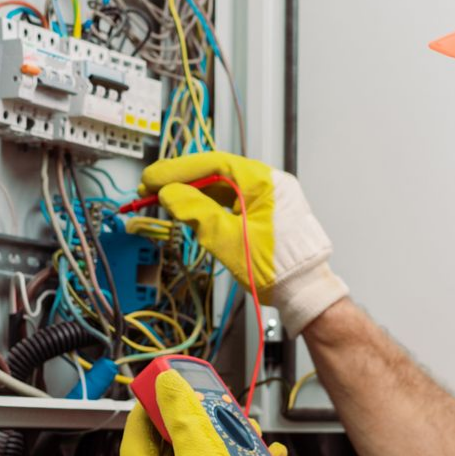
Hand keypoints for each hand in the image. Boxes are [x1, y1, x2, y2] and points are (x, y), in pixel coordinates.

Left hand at [119, 370, 304, 455]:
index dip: (147, 411)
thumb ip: (183, 416)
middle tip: (218, 414)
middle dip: (201, 428)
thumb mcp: (202, 455)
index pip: (136, 436)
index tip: (161, 392)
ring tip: (251, 438)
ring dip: (229, 448)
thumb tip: (166, 385)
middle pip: (175, 451)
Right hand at [141, 152, 347, 337]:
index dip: (177, 170)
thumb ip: (195, 212)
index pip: (213, 163)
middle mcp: (267, 182)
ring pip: (221, 185)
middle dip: (181, 180)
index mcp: (264, 181)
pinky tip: (188, 208)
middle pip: (215, 171)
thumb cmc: (276, 267)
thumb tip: (169, 194)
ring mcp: (267, 196)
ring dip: (191, 191)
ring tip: (163, 199)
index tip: (151, 179)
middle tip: (149, 189)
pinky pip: (231, 198)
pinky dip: (207, 202)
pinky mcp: (264, 210)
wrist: (305, 291)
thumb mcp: (227, 239)